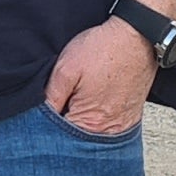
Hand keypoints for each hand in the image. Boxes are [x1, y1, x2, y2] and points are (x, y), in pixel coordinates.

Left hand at [43, 17, 158, 135]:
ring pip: (92, 134)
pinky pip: (108, 127)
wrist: (136, 35)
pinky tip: (93, 102)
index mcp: (90, 122)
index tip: (44, 113)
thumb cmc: (103, 48)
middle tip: (64, 101)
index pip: (59, 139)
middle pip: (77, 140)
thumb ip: (51, 97)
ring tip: (80, 99)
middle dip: (64, 126)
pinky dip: (98, 119)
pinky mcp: (131, 117)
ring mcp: (122, 125)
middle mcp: (109, 130)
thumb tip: (38, 116)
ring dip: (81, 122)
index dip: (47, 126)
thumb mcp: (65, 69)